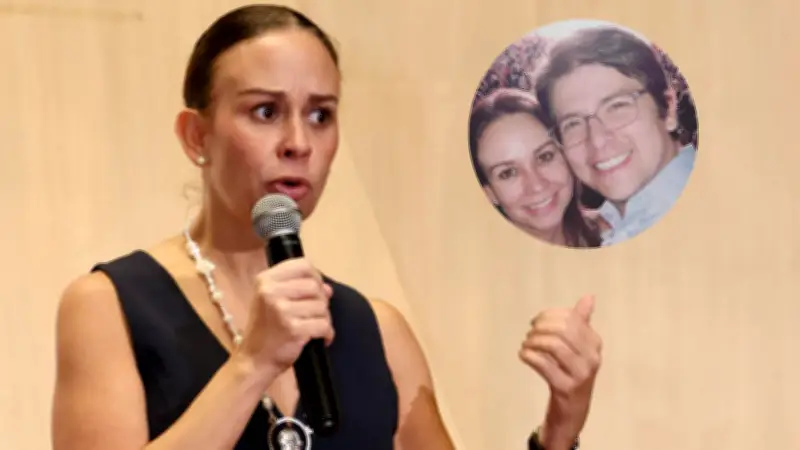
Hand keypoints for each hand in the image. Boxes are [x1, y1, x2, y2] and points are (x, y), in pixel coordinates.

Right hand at [236, 258, 333, 374]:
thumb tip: (328, 288)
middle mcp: (271, 292)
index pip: (303, 265)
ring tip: (314, 327)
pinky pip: (324, 325)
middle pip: (315, 286)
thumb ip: (298, 289)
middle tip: (314, 314)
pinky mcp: (294, 329)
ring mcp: (282, 310)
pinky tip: (321, 338)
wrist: (254, 361)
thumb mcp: (271, 301)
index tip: (315, 290)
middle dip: (321, 300)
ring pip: (322, 305)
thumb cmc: (265, 330)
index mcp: (265, 280)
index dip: (315, 276)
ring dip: (325, 318)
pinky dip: (327, 333)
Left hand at [519, 295, 601, 448]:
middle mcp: (592, 357)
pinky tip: (524, 356)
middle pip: (563, 329)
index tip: (536, 321)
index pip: (571, 317)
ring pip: (553, 345)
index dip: (549, 315)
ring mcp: (580, 374)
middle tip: (529, 333)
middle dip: (540, 327)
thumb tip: (589, 297)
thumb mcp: (579, 347)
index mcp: (595, 342)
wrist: (572, 411)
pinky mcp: (565, 388)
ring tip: (526, 345)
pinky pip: (543, 364)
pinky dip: (528, 356)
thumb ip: (581, 321)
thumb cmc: (572, 373)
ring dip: (533, 341)